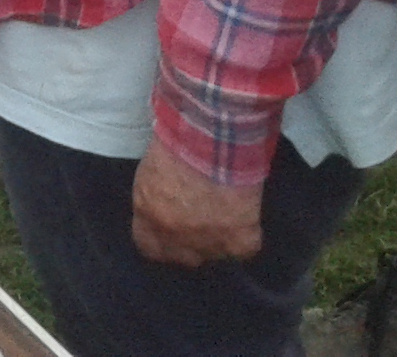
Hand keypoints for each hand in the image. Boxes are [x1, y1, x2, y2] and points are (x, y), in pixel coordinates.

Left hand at [131, 134, 262, 264]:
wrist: (213, 139)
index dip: (163, 239)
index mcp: (148, 219)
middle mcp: (175, 240)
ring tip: (226, 209)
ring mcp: (208, 246)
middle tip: (203, 218)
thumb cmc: (177, 143)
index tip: (173, 227)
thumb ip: (156, 198)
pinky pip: (245, 248)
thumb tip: (166, 207)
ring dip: (220, 237)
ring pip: (215, 254)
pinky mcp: (239, 243)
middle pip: (183, 256)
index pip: (149, 247)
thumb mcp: (152, 172)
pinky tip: (246, 213)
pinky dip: (247, 233)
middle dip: (191, 243)